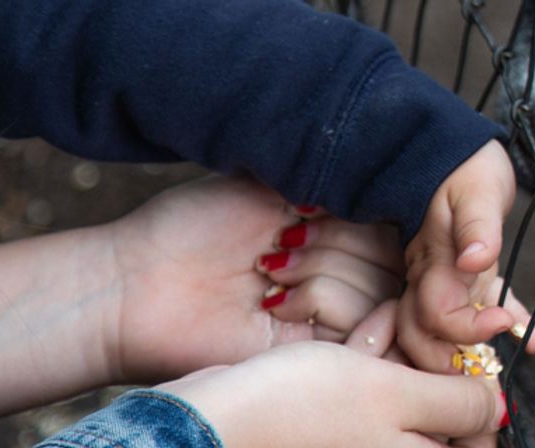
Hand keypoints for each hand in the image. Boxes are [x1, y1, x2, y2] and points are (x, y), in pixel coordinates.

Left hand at [106, 176, 404, 382]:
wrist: (137, 282)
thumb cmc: (192, 226)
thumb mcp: (273, 181)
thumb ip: (338, 179)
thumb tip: (394, 178)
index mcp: (337, 229)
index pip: (397, 220)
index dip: (371, 207)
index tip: (317, 204)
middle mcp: (344, 271)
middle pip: (396, 255)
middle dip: (341, 238)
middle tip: (281, 241)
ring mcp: (333, 313)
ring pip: (381, 288)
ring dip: (321, 270)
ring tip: (267, 270)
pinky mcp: (317, 351)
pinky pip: (357, 325)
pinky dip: (319, 300)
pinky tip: (272, 299)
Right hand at [157, 303, 507, 446]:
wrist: (209, 415)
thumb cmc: (298, 410)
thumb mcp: (397, 400)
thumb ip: (457, 405)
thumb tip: (499, 409)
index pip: (476, 436)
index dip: (482, 390)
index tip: (477, 350)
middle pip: (438, 407)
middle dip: (437, 360)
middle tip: (440, 323)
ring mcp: (354, 438)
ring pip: (402, 388)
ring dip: (406, 347)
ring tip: (407, 314)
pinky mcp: (325, 418)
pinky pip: (364, 382)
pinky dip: (370, 349)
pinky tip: (373, 320)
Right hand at [397, 139, 534, 372]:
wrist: (451, 151)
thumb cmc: (465, 166)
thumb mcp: (476, 190)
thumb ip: (477, 227)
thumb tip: (478, 260)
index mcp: (432, 263)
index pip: (435, 316)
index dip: (465, 330)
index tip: (504, 322)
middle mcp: (432, 279)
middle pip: (423, 338)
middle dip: (451, 365)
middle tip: (490, 379)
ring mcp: (445, 280)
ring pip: (443, 333)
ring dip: (472, 355)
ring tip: (506, 367)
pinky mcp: (464, 276)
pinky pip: (477, 310)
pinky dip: (505, 325)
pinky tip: (532, 335)